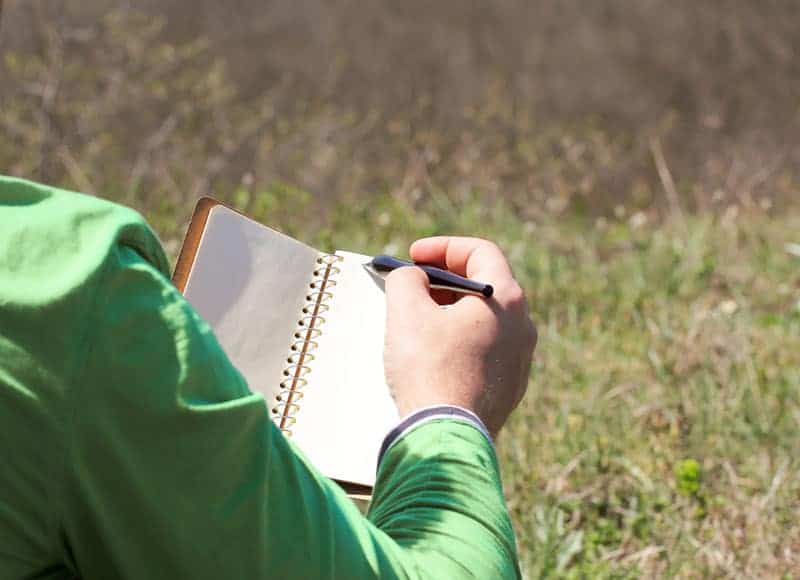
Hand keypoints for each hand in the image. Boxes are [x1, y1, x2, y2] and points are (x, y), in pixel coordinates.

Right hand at [384, 237, 536, 436]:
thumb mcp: (406, 310)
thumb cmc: (428, 370)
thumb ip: (406, 279)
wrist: (444, 436)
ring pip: (483, 321)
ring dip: (450, 312)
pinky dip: (458, 341)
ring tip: (416, 321)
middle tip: (412, 286)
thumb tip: (413, 278)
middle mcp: (522, 326)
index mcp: (506, 299)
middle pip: (484, 286)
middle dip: (443, 280)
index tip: (414, 257)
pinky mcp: (508, 388)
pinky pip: (484, 351)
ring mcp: (518, 360)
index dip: (443, 247)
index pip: (480, 252)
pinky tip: (431, 355)